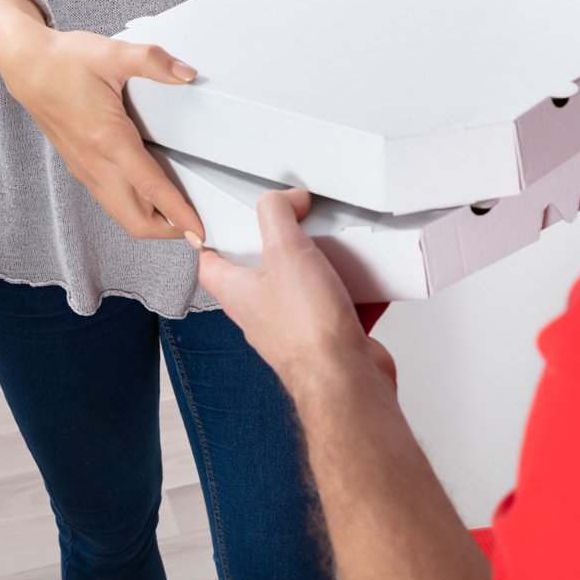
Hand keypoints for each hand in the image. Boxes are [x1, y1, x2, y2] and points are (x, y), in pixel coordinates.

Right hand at [0, 0, 203, 240]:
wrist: (25, 66)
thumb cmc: (64, 61)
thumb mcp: (111, 53)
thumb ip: (153, 61)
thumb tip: (187, 74)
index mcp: (109, 141)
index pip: (152, 188)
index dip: (180, 214)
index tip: (201, 233)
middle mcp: (96, 163)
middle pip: (135, 219)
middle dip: (169, 230)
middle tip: (198, 226)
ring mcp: (85, 169)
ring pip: (121, 214)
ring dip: (152, 222)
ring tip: (181, 216)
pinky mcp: (80, 166)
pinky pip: (110, 201)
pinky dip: (134, 209)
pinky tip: (150, 195)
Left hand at [195, 187, 390, 390]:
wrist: (346, 380)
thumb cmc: (308, 332)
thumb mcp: (286, 251)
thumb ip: (279, 214)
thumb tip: (285, 199)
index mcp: (239, 293)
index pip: (210, 263)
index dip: (214, 238)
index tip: (226, 221)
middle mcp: (262, 313)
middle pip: (265, 270)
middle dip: (285, 246)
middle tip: (299, 226)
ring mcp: (296, 327)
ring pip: (306, 287)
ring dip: (325, 267)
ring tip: (340, 249)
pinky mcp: (329, 338)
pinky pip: (341, 305)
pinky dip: (357, 292)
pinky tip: (370, 280)